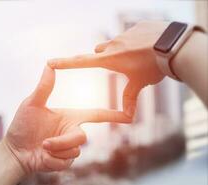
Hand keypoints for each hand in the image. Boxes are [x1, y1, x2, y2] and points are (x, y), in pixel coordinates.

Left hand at [4, 66, 129, 174]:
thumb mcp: (32, 104)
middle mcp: (72, 131)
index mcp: (69, 117)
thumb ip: (44, 87)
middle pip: (82, 137)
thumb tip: (49, 64)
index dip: (112, 115)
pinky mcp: (65, 161)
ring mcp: (69, 148)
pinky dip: (51, 160)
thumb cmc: (22, 125)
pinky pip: (66, 162)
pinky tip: (42, 157)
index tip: (128, 115)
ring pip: (74, 151)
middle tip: (44, 142)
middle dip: (63, 141)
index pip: (95, 114)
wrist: (14, 150)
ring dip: (54, 150)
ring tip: (41, 147)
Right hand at [47, 21, 169, 117]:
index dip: (64, 63)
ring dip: (121, 50)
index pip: (81, 62)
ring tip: (139, 57)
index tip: (51, 62)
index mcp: (109, 59)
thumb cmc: (153, 66)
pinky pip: (129, 35)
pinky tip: (149, 47)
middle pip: (98, 51)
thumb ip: (130, 98)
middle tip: (117, 64)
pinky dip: (135, 42)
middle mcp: (112, 45)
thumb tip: (127, 118)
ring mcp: (123, 34)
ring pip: (115, 43)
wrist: (173, 45)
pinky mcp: (136, 27)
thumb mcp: (140, 83)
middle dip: (102, 58)